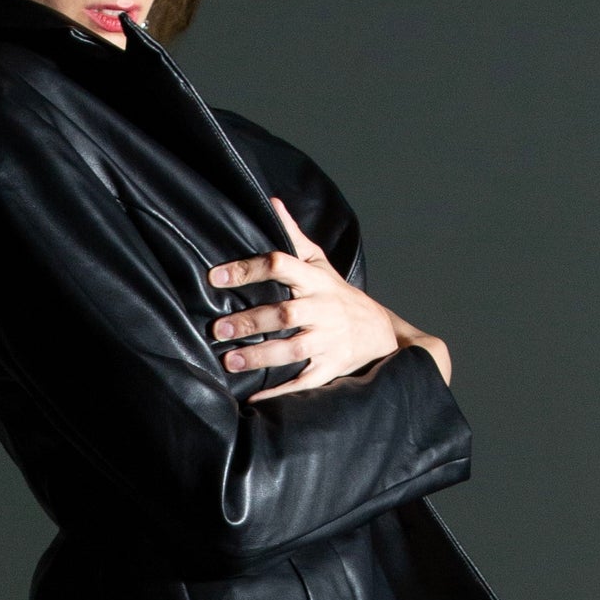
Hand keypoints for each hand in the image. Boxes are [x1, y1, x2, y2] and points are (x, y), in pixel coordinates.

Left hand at [209, 198, 444, 401]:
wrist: (383, 334)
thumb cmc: (340, 296)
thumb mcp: (321, 263)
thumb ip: (294, 236)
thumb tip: (270, 202)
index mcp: (316, 281)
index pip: (282, 266)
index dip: (249, 269)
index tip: (216, 277)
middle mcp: (323, 310)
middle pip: (285, 314)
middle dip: (251, 322)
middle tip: (218, 329)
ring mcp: (329, 341)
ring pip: (293, 349)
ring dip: (261, 356)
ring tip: (230, 361)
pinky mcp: (331, 368)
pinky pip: (304, 381)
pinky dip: (280, 391)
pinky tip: (253, 396)